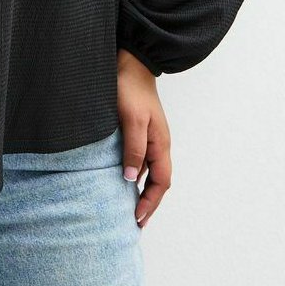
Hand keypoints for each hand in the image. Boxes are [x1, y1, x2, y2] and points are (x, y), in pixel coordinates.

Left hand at [116, 47, 171, 228]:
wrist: (130, 62)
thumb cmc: (130, 89)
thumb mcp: (131, 120)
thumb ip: (133, 149)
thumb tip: (130, 179)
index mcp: (161, 144)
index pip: (160, 182)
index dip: (150, 202)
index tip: (137, 218)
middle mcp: (158, 144)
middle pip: (158, 181)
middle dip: (149, 203)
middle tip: (135, 222)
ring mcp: (150, 137)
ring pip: (150, 172)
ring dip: (142, 191)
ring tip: (130, 208)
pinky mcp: (139, 130)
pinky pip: (141, 160)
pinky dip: (135, 175)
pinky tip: (124, 180)